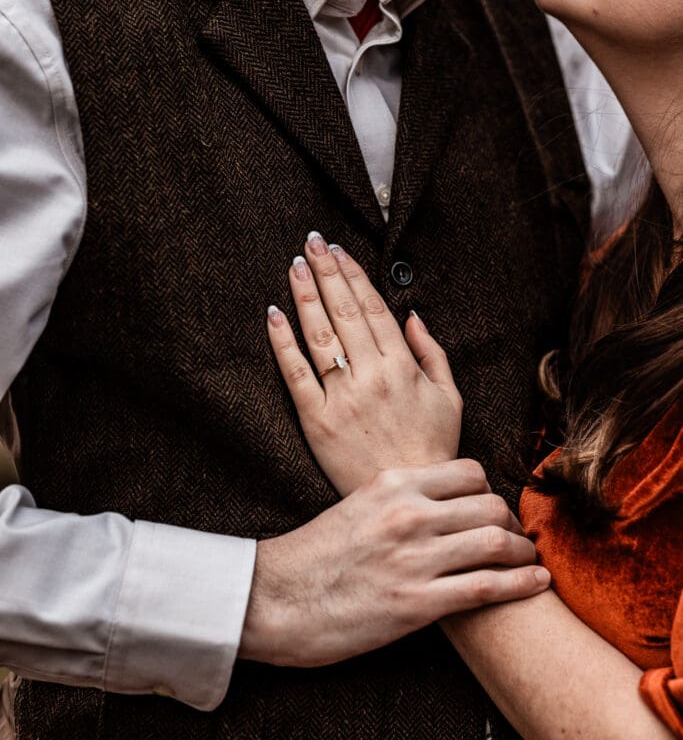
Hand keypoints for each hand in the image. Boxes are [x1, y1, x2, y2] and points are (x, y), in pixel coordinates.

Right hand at [239, 460, 549, 667]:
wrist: (274, 599)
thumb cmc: (312, 555)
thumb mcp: (355, 507)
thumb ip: (398, 498)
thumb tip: (436, 503)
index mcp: (391, 484)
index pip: (468, 471)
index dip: (489, 490)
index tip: (492, 507)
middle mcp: (408, 514)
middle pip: (490, 504)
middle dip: (512, 522)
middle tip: (517, 537)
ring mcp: (415, 558)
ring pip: (497, 541)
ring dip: (524, 552)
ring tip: (530, 561)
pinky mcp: (418, 603)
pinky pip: (489, 587)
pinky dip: (522, 584)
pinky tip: (538, 584)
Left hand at [267, 233, 461, 495]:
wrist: (410, 497)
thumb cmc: (432, 448)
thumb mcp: (450, 398)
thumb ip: (432, 353)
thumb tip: (412, 316)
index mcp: (403, 366)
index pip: (372, 308)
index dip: (353, 274)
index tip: (338, 249)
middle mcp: (372, 375)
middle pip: (343, 312)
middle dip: (326, 271)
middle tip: (311, 242)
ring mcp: (342, 397)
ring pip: (319, 335)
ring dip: (304, 295)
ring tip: (294, 266)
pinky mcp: (316, 420)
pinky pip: (295, 374)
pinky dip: (283, 342)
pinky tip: (274, 314)